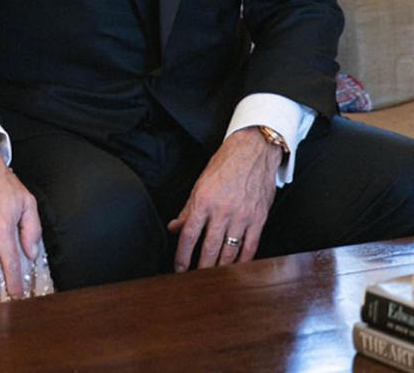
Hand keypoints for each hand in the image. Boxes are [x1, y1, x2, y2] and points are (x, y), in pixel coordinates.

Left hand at [168, 127, 281, 270]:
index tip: (179, 269)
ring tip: (214, 281)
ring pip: (229, 253)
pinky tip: (236, 271)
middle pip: (208, 249)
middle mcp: (222, 210)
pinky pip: (250, 248)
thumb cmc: (226, 163)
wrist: (254, 150)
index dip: (182, 256)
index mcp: (204, 200)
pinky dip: (242, 263)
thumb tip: (174, 227)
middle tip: (195, 282)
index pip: (188, 235)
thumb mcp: (201, 182)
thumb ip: (188, 208)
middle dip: (201, 269)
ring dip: (220, 270)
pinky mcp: (258, 219)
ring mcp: (242, 216)